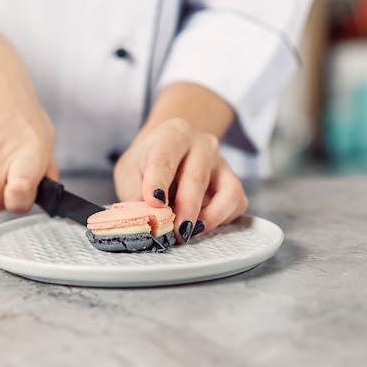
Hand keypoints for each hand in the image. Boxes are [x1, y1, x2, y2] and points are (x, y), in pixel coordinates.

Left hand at [114, 117, 247, 243]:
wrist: (166, 153)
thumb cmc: (146, 163)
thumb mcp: (130, 171)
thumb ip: (135, 193)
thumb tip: (147, 219)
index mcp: (173, 134)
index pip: (165, 159)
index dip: (158, 182)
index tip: (154, 202)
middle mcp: (202, 145)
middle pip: (197, 177)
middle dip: (186, 208)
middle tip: (175, 230)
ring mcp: (221, 164)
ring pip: (228, 191)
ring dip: (210, 217)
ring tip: (189, 232)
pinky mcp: (233, 183)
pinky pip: (236, 204)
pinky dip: (222, 220)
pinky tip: (200, 227)